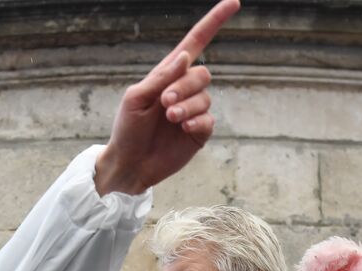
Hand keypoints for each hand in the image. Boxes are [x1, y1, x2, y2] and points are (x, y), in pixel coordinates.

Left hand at [94, 0, 239, 195]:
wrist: (129, 164)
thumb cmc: (127, 129)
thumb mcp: (136, 98)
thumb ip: (160, 77)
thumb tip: (185, 56)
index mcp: (168, 75)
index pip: (196, 42)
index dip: (214, 22)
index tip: (234, 2)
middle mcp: (184, 90)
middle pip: (202, 74)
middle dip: (185, 86)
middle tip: (165, 103)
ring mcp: (193, 111)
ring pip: (206, 97)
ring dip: (188, 106)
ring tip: (170, 118)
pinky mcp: (199, 133)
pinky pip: (209, 120)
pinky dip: (197, 121)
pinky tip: (183, 128)